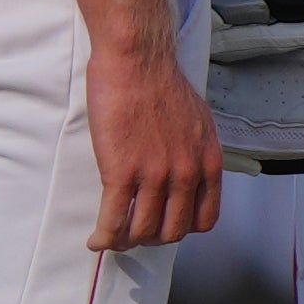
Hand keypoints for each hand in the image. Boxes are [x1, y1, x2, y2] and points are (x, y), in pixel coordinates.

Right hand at [87, 35, 222, 252]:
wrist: (138, 61)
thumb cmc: (162, 83)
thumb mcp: (198, 123)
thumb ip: (195, 153)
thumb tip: (187, 170)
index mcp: (207, 164)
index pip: (204, 219)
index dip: (183, 228)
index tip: (166, 224)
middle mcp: (186, 176)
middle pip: (172, 232)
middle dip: (152, 238)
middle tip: (136, 232)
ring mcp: (154, 177)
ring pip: (142, 232)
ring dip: (126, 241)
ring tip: (113, 237)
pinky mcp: (122, 173)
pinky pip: (113, 220)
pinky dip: (104, 237)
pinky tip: (96, 240)